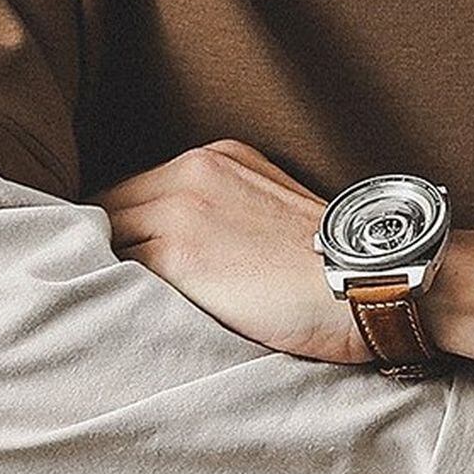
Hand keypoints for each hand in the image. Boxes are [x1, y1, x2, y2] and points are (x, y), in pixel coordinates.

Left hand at [91, 139, 372, 364]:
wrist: (370, 280)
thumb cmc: (327, 260)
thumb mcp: (268, 203)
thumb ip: (217, 207)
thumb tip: (173, 239)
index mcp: (213, 159)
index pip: (134, 189)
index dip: (119, 227)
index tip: (115, 256)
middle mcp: (191, 172)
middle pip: (110, 207)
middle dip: (106, 245)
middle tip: (103, 284)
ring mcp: (182, 210)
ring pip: (110, 239)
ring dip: (109, 270)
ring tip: (113, 304)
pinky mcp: (179, 254)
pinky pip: (121, 272)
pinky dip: (119, 292)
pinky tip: (130, 314)